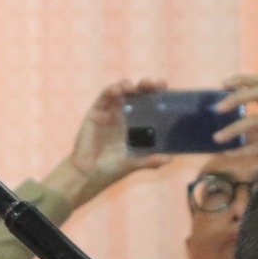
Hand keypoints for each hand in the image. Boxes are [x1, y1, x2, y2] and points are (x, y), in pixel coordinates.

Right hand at [44, 79, 168, 208]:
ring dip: (126, 85)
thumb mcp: (134, 164)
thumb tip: (169, 158)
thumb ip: (149, 161)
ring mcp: (108, 113)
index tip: (164, 86)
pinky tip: (118, 90)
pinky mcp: (95, 113)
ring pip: (119, 92)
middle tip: (152, 83)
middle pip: (136, 94)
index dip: (155, 94)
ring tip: (133, 86)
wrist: (88, 174)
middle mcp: (123, 115)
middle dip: (145, 86)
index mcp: (135, 125)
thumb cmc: (111, 169)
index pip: (148, 104)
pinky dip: (111, 91)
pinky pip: (103, 98)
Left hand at [217, 75, 257, 166]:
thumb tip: (215, 114)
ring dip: (232, 129)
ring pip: (256, 120)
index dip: (242, 79)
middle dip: (235, 98)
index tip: (223, 84)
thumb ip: (248, 118)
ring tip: (216, 138)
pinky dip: (242, 150)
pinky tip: (228, 153)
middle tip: (217, 109)